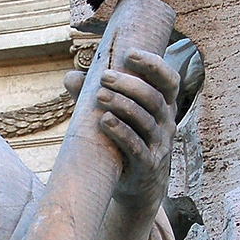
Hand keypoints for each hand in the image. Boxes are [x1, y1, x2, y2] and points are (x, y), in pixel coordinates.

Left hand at [64, 48, 179, 205]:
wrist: (137, 186)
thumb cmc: (124, 142)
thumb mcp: (114, 116)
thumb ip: (93, 96)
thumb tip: (71, 77)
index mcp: (163, 106)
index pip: (169, 80)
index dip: (153, 65)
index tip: (129, 53)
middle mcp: (166, 123)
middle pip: (154, 98)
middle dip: (129, 84)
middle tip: (103, 77)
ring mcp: (159, 145)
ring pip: (146, 121)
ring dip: (123, 105)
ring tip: (100, 96)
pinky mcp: (148, 165)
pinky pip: (137, 147)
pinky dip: (121, 132)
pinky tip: (105, 121)